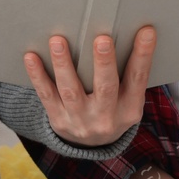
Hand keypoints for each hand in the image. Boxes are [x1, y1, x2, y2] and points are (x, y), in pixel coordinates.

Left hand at [23, 26, 156, 147]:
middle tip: (102, 39)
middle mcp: (106, 117)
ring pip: (71, 90)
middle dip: (104, 63)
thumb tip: (124, 32)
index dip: (143, 55)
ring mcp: (80, 120)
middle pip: (105, 87)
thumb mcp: (128, 100)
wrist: (93, 146)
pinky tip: (31, 57)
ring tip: (58, 41)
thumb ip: (127, 75)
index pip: (138, 79)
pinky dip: (38, 76)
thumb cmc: (113, 109)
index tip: (147, 32)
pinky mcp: (58, 120)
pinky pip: (46, 95)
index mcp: (129, 108)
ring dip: (63, 65)